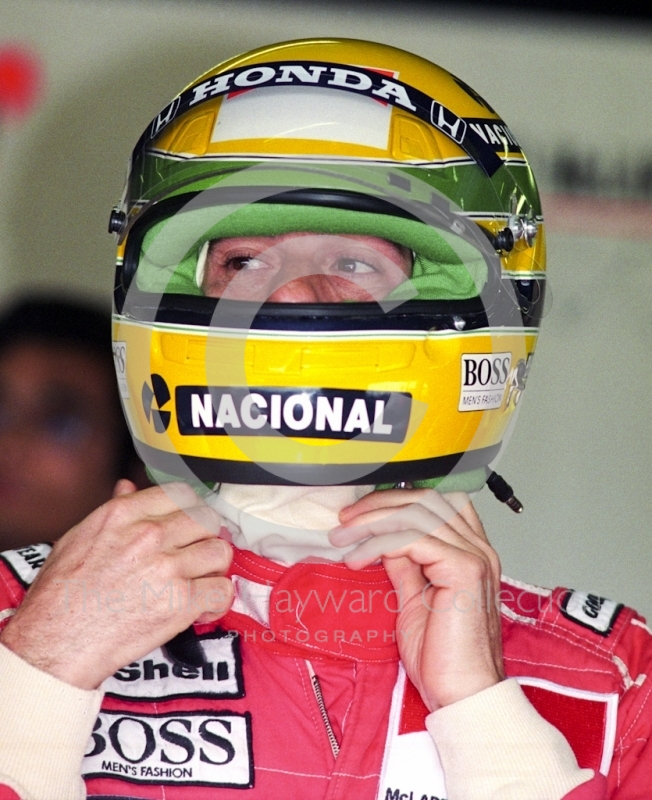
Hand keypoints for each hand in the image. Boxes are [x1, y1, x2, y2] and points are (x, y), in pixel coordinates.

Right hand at [0, 480, 232, 689]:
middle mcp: (150, 534)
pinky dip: (217, 602)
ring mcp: (168, 567)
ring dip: (214, 570)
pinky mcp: (180, 602)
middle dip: (205, 538)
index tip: (188, 527)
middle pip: (207, 520)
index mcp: (125, 514)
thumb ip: (112, 509)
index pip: (181, 493)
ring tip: (199, 583)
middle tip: (196, 557)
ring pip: (220, 553)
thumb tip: (127, 486)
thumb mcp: (77, 537)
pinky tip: (201, 609)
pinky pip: (222, 591)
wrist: (55, 644)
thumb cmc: (60, 595)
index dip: (190, 510)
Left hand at [329, 489, 502, 710]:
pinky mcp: (464, 569)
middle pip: (425, 498)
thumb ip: (404, 565)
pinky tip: (358, 558)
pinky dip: (379, 542)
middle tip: (344, 521)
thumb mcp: (414, 599)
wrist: (461, 695)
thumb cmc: (443, 658)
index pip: (437, 501)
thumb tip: (381, 541)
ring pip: (417, 513)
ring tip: (343, 538)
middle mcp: (478, 548)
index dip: (397, 498)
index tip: (360, 513)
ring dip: (372, 521)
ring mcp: (474, 556)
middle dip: (379, 504)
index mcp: (470, 552)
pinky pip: (413, 537)